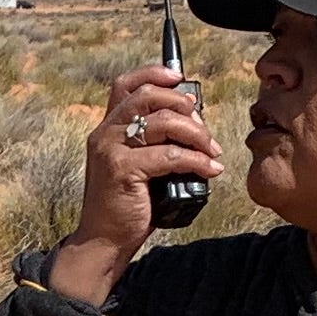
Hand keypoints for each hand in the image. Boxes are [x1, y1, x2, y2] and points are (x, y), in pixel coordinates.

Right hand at [40, 63, 224, 307]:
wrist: (104, 242)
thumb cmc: (127, 205)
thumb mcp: (138, 165)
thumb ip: (155, 141)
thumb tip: (194, 121)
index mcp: (108, 128)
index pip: (126, 84)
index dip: (155, 73)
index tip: (180, 79)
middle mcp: (105, 133)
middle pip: (148, 96)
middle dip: (184, 105)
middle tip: (203, 128)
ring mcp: (110, 150)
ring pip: (162, 122)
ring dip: (196, 133)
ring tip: (212, 151)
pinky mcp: (122, 169)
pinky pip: (169, 155)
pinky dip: (196, 161)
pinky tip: (210, 170)